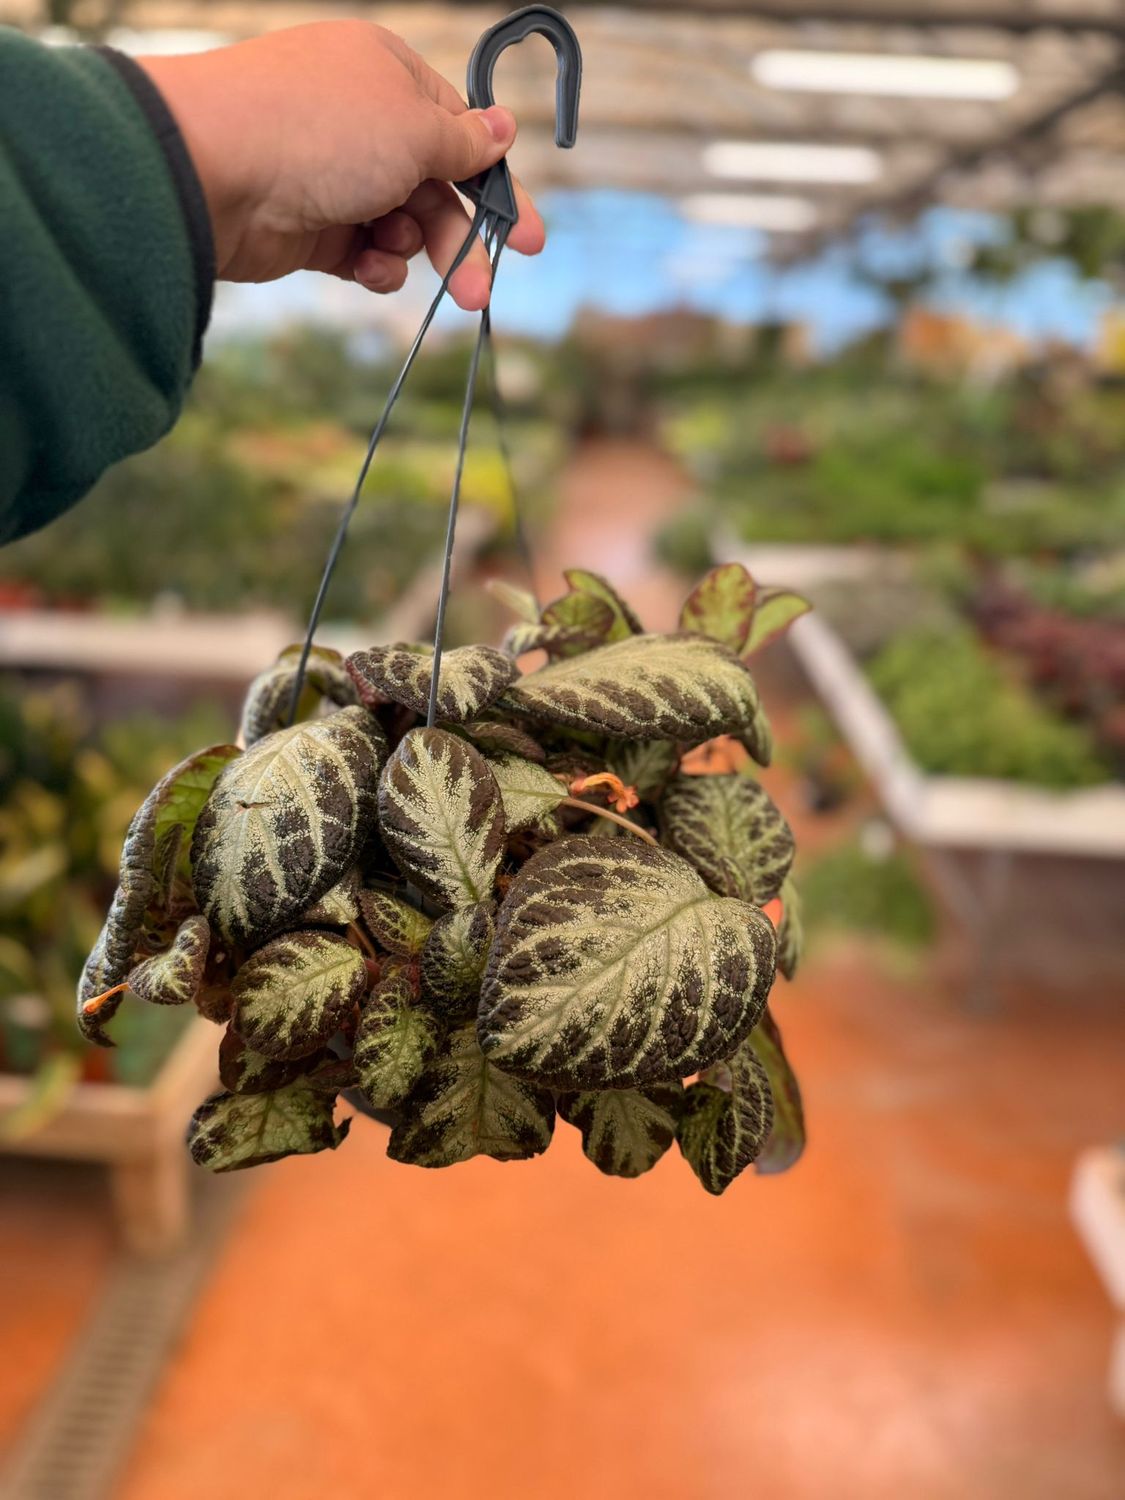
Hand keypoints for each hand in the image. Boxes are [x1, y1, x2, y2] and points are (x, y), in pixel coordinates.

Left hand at [139, 21, 544, 310]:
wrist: (212, 171)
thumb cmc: (320, 129)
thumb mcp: (414, 128)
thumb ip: (464, 141)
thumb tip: (503, 126)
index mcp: (387, 74)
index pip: (459, 131)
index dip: (495, 185)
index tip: (529, 240)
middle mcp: (360, 119)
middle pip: (434, 186)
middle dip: (457, 237)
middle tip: (480, 292)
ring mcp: (331, 173)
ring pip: (400, 223)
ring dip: (410, 248)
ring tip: (396, 257)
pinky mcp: (308, 225)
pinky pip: (361, 251)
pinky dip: (372, 264)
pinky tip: (367, 268)